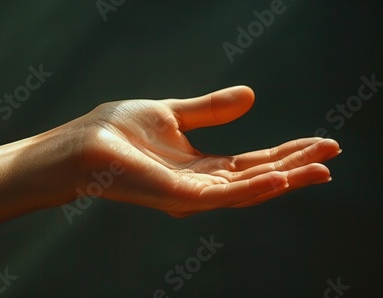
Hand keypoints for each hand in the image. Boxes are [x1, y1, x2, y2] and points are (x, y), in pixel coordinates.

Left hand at [73, 86, 340, 216]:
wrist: (85, 142)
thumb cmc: (120, 129)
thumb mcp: (174, 113)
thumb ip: (210, 110)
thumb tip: (251, 96)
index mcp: (200, 166)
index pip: (252, 163)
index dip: (285, 154)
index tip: (317, 143)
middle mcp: (201, 184)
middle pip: (256, 178)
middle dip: (294, 167)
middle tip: (330, 155)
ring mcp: (191, 195)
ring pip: (247, 189)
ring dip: (285, 178)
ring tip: (319, 167)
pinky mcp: (179, 197)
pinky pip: (223, 194)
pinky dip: (254, 187)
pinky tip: (281, 177)